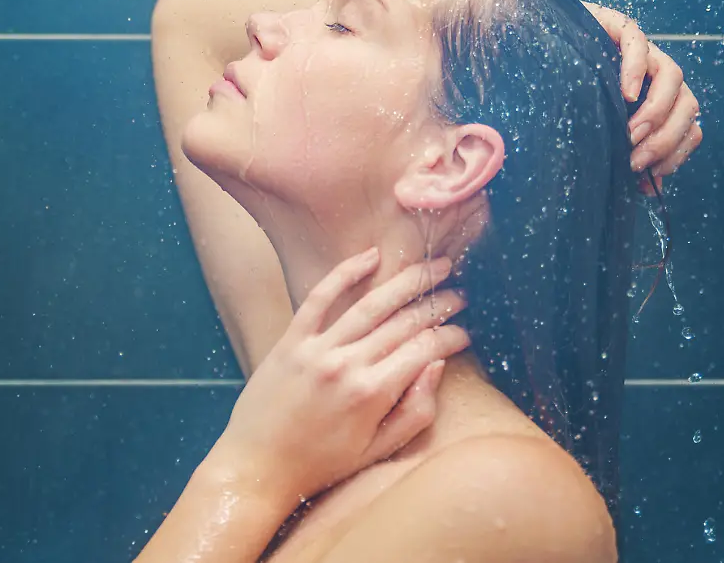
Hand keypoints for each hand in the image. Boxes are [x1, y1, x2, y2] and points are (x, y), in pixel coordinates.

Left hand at [213, 249, 468, 501]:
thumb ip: (415, 411)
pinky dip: (346, 272)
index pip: (424, 350)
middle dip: (438, 305)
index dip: (450, 337)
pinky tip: (371, 256)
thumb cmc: (322, 464)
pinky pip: (320, 297)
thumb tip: (437, 367)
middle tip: (460, 294)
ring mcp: (317, 349)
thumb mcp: (377, 451)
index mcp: (372, 394)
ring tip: (433, 268)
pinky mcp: (291, 340)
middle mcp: (347, 365)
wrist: (258, 466)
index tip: (465, 333)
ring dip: (407, 282)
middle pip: (404, 323)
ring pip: (371, 304)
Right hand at [583, 2, 703, 195]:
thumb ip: (623, 153)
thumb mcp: (599, 132)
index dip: (677, 151)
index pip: (689, 125)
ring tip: (631, 134)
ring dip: (657, 111)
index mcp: (658, 99)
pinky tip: (625, 93)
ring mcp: (641, 50)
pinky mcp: (618, 27)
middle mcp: (655, 75)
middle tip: (637, 160)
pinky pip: (638, 44)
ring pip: (672, 76)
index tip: (651, 174)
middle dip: (666, 138)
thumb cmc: (567, 96)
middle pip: (687, 104)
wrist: (537, 50)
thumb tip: (646, 188)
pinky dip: (636, 70)